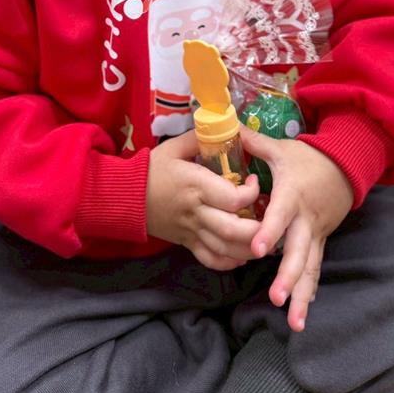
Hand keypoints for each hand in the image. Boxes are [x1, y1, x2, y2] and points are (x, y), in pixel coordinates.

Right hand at [146, 130, 260, 270]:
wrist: (125, 196)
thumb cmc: (152, 169)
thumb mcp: (175, 147)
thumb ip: (201, 140)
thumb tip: (226, 130)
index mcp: (195, 185)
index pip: (232, 198)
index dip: (251, 193)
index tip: (254, 182)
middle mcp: (196, 211)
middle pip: (232, 230)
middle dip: (257, 229)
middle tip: (269, 218)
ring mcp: (191, 230)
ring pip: (225, 249)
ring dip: (248, 248)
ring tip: (263, 238)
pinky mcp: (186, 243)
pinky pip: (210, 259)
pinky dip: (229, 262)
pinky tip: (242, 255)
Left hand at [240, 127, 353, 333]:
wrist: (346, 166)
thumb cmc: (307, 158)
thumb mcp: (280, 149)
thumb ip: (252, 143)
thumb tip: (226, 129)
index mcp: (292, 194)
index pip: (280, 215)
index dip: (269, 231)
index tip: (256, 250)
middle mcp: (305, 219)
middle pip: (298, 251)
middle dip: (288, 277)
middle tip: (277, 298)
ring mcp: (315, 234)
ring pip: (310, 267)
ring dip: (302, 295)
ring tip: (295, 323)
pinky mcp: (320, 242)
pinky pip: (315, 269)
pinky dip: (309, 291)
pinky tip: (302, 314)